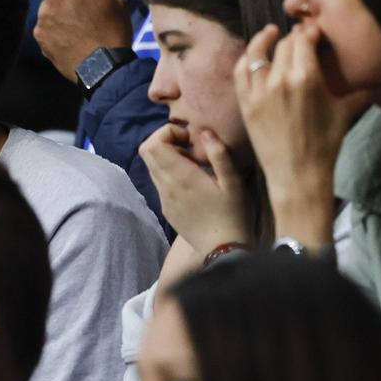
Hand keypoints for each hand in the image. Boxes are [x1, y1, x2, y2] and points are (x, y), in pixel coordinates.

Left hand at [34, 0, 131, 81]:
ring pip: (46, 2)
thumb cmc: (115, 30)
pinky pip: (43, 23)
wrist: (103, 65)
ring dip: (56, 8)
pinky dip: (52, 27)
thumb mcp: (117, 2)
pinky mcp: (38, 33)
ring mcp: (44, 15)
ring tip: (71, 24)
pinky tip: (65, 38)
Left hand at [139, 123, 250, 256]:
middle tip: (190, 146)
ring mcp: (164, 198)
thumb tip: (205, 132)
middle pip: (146, 152)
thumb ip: (219, 154)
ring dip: (167, 156)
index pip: (153, 144)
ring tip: (194, 163)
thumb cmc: (233, 213)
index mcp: (181, 177)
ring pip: (151, 166)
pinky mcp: (166, 208)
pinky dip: (170, 171)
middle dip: (165, 140)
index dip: (168, 133)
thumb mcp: (233, 182)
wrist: (223, 248)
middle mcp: (166, 186)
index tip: (191, 138)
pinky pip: (159, 181)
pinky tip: (192, 180)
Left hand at [234, 24, 359, 246]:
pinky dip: (247, 59)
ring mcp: (259, 91)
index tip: (315, 31)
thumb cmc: (325, 144)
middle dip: (294, 37)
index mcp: (308, 78)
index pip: (305, 39)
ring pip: (258, 52)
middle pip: (285, 44)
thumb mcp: (345, 113)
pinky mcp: (246, 103)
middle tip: (300, 37)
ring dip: (265, 40)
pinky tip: (255, 55)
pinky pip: (241, 72)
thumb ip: (362, 93)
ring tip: (271, 33)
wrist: (298, 176)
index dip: (311, 31)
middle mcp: (281, 79)